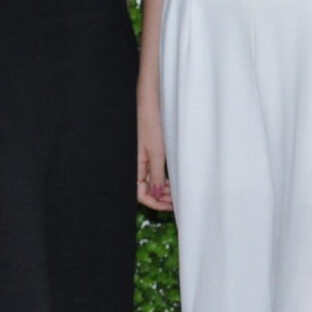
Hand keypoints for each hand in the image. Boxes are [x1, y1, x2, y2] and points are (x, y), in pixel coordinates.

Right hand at [137, 94, 172, 211]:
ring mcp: (141, 160)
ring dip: (162, 189)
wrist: (150, 105)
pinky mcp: (147, 154)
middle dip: (160, 198)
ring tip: (176, 191)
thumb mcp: (156, 153)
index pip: (141, 194)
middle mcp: (136, 165)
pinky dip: (161, 179)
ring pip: (150, 182)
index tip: (170, 206)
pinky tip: (171, 180)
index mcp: (135, 166)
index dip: (155, 203)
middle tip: (176, 200)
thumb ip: (156, 175)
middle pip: (145, 190)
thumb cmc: (150, 125)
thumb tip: (157, 194)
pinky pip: (152, 172)